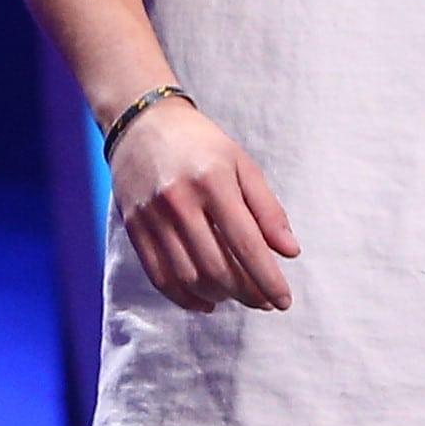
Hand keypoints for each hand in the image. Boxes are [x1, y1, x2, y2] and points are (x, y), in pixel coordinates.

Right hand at [112, 100, 301, 310]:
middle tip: (264, 301)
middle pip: (217, 266)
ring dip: (218, 296)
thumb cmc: (200, 144)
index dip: (267, 278)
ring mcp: (152, 217)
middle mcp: (180, 201)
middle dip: (246, 293)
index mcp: (213, 181)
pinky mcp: (134, 228)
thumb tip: (290, 252)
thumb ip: (267, 209)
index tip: (283, 300)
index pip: (246, 243)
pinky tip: (206, 302)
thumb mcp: (242, 164)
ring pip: (188, 277)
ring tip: (237, 296)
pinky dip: (185, 298)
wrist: (142, 123)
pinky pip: (160, 276)